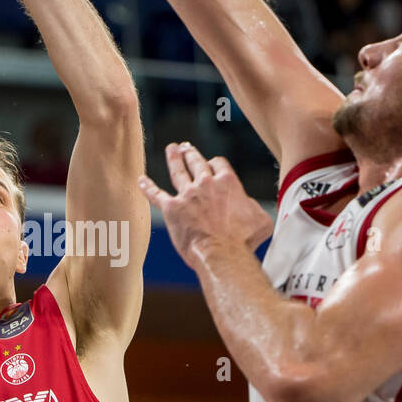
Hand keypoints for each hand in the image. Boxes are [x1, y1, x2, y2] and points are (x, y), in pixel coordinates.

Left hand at [138, 142, 273, 266]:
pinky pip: (156, 195)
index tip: (213, 164)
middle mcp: (206, 184)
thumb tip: (248, 207)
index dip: (215, 164)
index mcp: (228, 183)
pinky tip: (141, 181)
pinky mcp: (171, 209)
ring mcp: (187, 195)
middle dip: (191, 153)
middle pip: (197, 162)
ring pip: (178, 172)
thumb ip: (253, 207)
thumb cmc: (245, 240)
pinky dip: (147, 187)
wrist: (222, 253)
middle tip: (185, 148)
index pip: (219, 164)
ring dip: (173, 158)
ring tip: (171, 149)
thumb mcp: (261, 219)